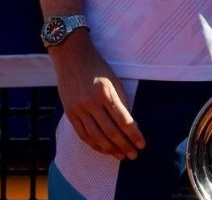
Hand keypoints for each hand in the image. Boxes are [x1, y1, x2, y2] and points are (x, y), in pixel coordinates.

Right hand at [50, 30, 145, 159]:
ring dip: (110, 149)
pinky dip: (94, 144)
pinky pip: (83, 134)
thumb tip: (129, 125)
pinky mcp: (69, 112)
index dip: (133, 134)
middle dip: (124, 145)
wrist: (71, 56)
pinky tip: (104, 149)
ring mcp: (78, 108)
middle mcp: (90, 102)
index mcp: (105, 92)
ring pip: (96, 136)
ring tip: (121, 156)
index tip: (142, 144)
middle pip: (110, 131)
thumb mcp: (113, 80)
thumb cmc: (96, 65)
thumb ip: (120, 102)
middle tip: (134, 155)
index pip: (123, 119)